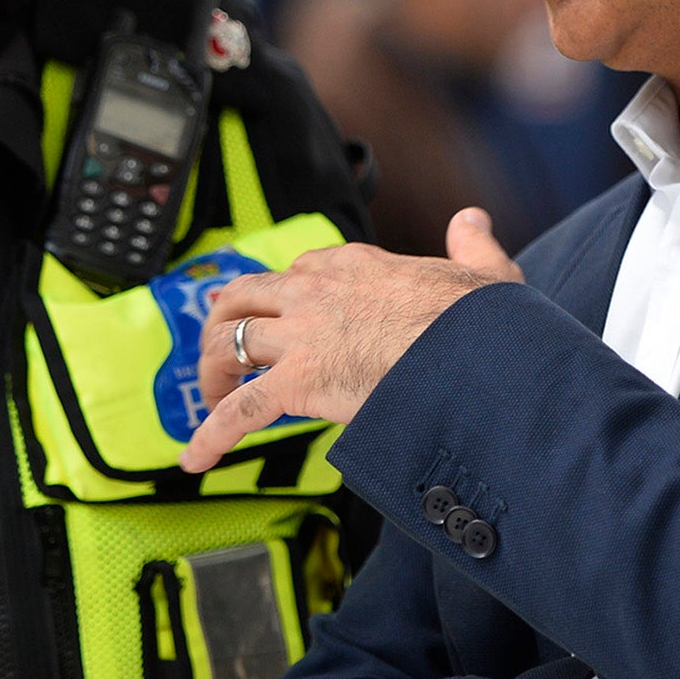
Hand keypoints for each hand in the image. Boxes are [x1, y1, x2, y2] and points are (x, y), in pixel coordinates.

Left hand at [180, 208, 519, 472]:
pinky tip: (196, 458)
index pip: (297, 273)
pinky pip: (240, 410)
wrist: (472, 350)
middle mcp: (314, 291)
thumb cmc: (477, 320)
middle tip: (226, 352)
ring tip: (210, 399)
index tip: (281, 317)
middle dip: (225, 322)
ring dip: (212, 372)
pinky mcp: (298, 382)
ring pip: (230, 343)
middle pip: (243, 296)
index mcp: (352, 264)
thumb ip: (471, 242)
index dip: (282, 297)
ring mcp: (301, 336)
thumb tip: (472, 220)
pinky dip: (212, 435)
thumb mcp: (482, 270)